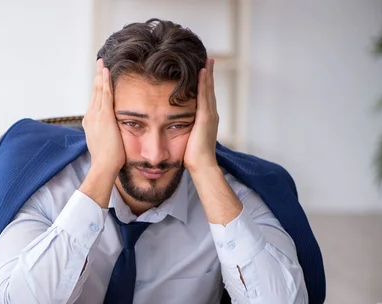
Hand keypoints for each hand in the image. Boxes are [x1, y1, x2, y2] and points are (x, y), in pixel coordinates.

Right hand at [82, 59, 124, 175]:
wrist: (103, 165)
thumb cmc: (107, 159)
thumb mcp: (105, 143)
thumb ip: (107, 134)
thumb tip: (114, 132)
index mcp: (90, 122)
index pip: (95, 101)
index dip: (97, 88)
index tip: (100, 79)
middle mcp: (90, 116)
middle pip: (94, 93)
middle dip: (97, 78)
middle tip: (99, 64)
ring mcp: (96, 115)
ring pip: (99, 91)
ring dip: (100, 76)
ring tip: (102, 63)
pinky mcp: (104, 115)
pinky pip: (105, 94)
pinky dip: (105, 82)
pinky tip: (106, 72)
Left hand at [184, 58, 218, 172]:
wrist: (201, 166)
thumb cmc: (191, 157)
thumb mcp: (185, 138)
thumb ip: (182, 129)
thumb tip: (171, 127)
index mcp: (205, 120)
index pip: (204, 97)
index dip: (204, 84)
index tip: (201, 71)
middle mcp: (210, 115)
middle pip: (209, 90)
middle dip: (208, 75)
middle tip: (208, 59)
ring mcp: (210, 116)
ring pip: (209, 90)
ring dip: (208, 74)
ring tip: (207, 60)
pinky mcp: (206, 118)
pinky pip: (205, 96)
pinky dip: (205, 83)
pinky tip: (203, 71)